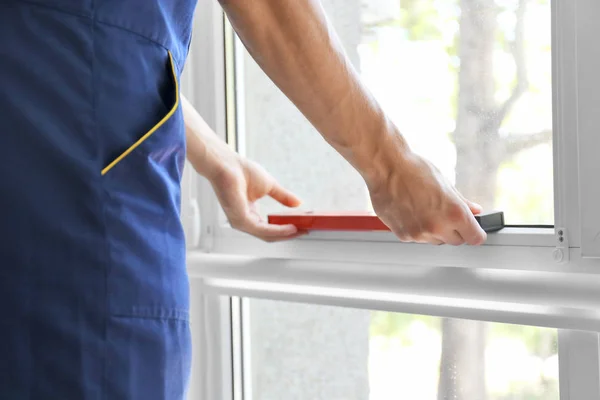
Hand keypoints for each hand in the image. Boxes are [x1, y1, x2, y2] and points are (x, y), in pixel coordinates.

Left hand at [209, 155, 304, 241]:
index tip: (302, 226)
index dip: (286, 229)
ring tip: (301, 230)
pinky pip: (263, 230)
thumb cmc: (241, 171)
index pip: (269, 228)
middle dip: (289, 234)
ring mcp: (241, 222)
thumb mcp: (270, 186)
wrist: (228, 164)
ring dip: (286, 234)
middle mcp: (244, 221)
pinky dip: (278, 230)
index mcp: (250, 213)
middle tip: (305, 231)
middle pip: (270, 235)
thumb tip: (298, 203)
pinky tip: (290, 227)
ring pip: (268, 235)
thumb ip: (283, 197)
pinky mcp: (241, 220)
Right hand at [367, 150, 486, 245]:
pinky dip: (417, 229)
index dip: (474, 232)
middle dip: (454, 230)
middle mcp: (437, 227)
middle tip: (444, 213)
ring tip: (424, 209)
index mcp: (454, 214)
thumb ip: (462, 203)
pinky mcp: (403, 235)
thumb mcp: (445, 183)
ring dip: (434, 231)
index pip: (475, 238)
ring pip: (435, 240)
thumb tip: (474, 211)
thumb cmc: (413, 170)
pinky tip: (411, 211)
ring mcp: (419, 234)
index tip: (472, 229)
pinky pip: (417, 238)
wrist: (386, 168)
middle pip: (456, 241)